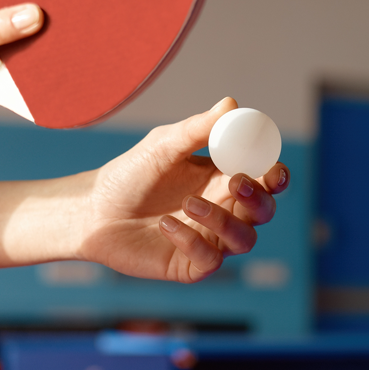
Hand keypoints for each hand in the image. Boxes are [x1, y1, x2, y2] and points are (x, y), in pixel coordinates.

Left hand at [79, 98, 290, 282]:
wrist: (92, 211)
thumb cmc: (130, 175)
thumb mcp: (162, 146)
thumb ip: (197, 129)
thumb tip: (230, 104)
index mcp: (223, 178)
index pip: (264, 179)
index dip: (276, 176)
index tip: (272, 170)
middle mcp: (223, 210)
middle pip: (264, 211)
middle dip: (258, 199)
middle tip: (235, 182)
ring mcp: (209, 239)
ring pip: (244, 239)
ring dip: (223, 220)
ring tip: (187, 203)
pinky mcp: (191, 265)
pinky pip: (211, 260)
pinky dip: (192, 241)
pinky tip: (166, 225)